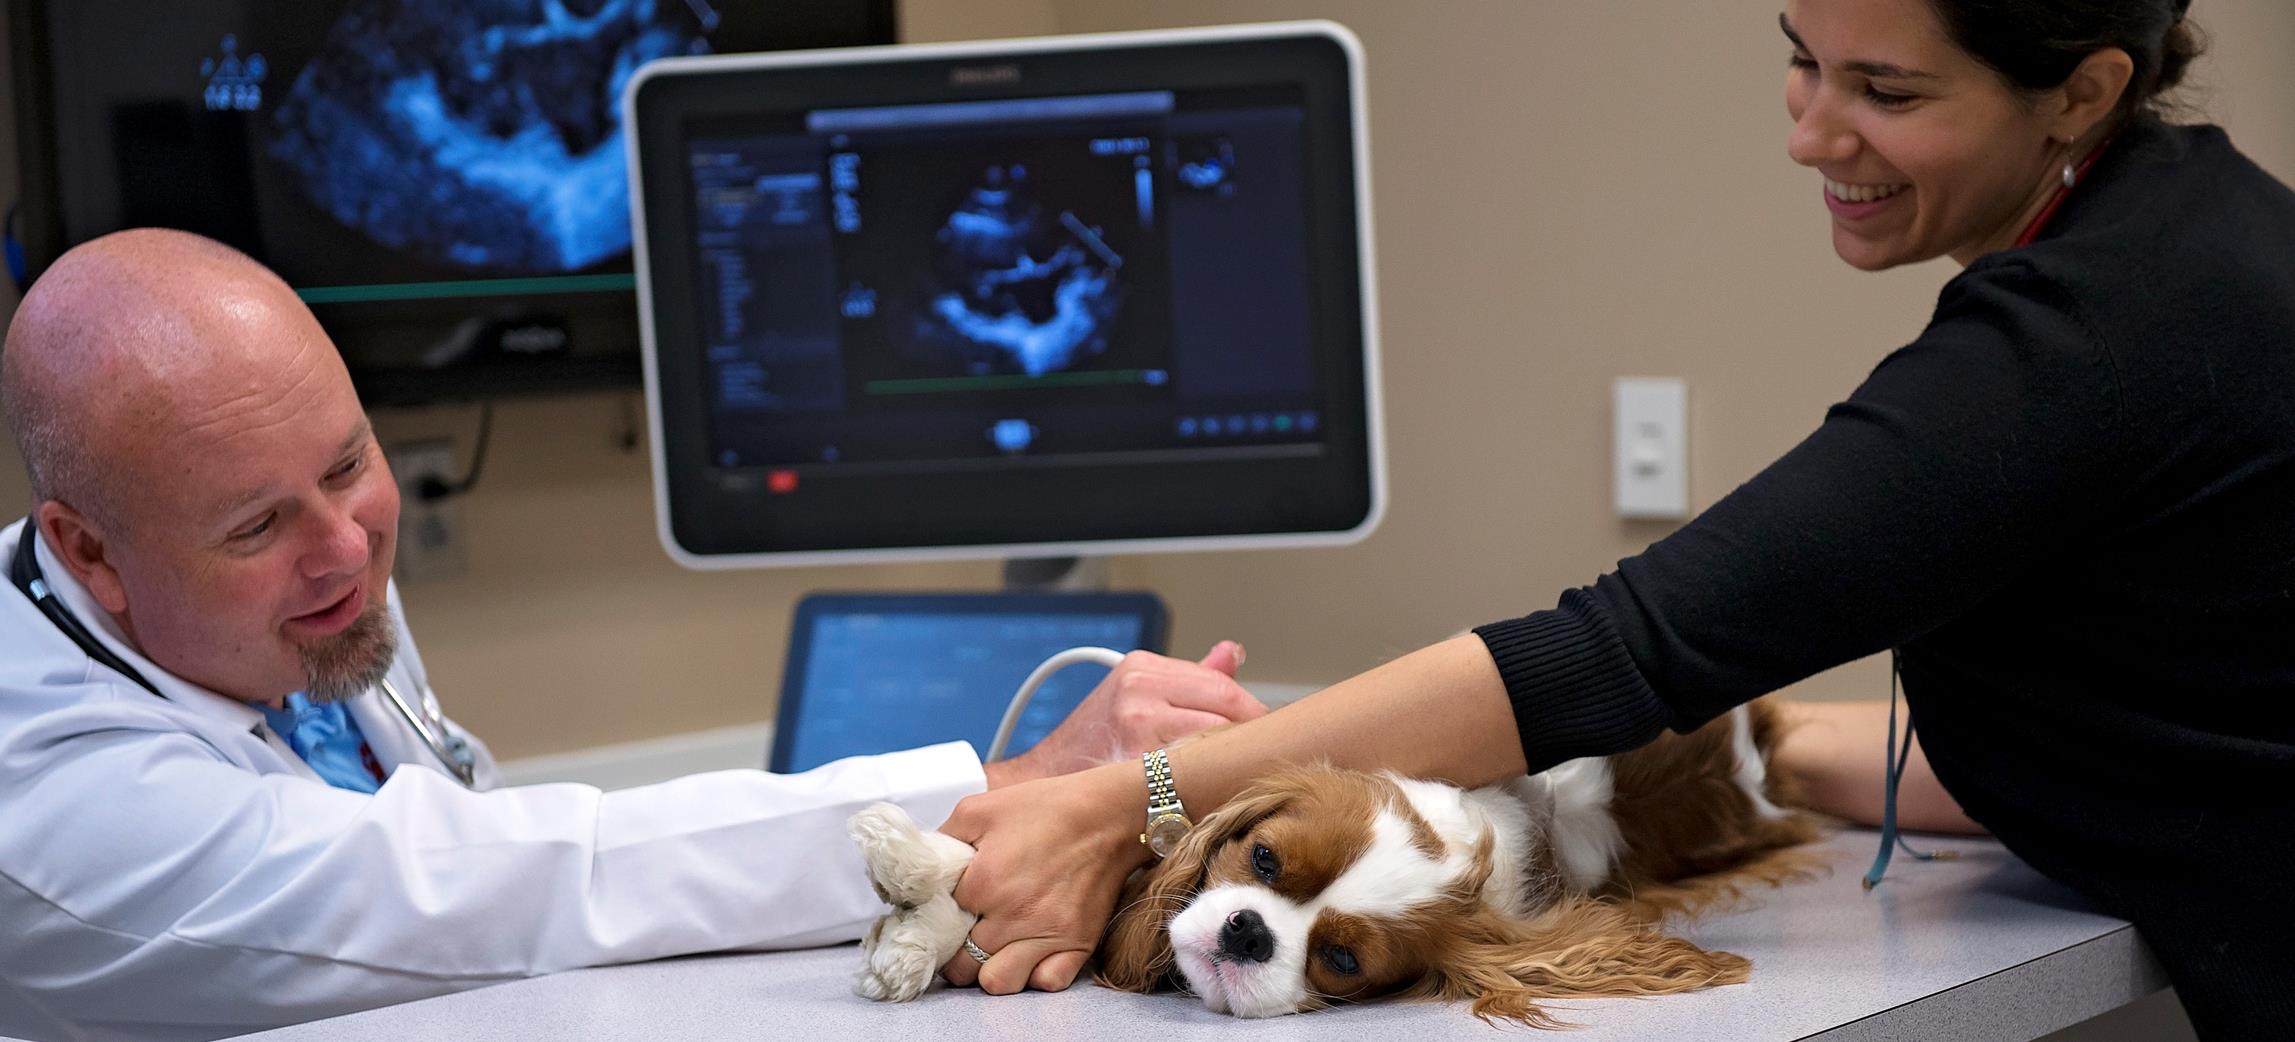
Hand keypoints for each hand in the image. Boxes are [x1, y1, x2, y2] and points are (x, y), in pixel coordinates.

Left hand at [935, 761, 1146, 993]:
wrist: (1110, 814)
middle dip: (956, 953)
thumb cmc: (1046, 808)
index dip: (936, 919)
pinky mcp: (1077, 944)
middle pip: (961, 965)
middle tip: (965, 934)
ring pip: (998, 984)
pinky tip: (1030, 952)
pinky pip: (1044, 983)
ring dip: (990, 971)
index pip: (937, 924)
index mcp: (983, 882)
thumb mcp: (981, 808)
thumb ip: (943, 839)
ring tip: (996, 948)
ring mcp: (1046, 934)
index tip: (945, 912)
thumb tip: (921, 868)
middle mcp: (1012, 915)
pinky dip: (1034, 975)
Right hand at [982, 641, 1264, 788]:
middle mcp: (1139, 689)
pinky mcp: (1135, 762)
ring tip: (1233, 777)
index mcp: (1142, 667)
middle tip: (1256, 761)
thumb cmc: (1091, 742)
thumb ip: (1191, 677)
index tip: (1266, 735)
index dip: (1252, 714)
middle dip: (1246, 739)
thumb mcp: (1135, 693)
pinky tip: (1208, 795)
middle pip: (1226, 711)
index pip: (1223, 686)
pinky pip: (1194, 773)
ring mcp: (1137, 725)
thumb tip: (1233, 652)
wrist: (1040, 781)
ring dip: (1230, 762)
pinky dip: (1207, 785)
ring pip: (1215, 742)